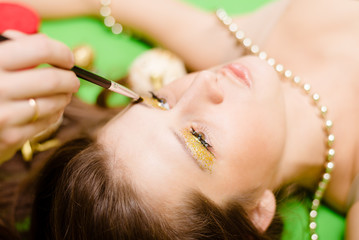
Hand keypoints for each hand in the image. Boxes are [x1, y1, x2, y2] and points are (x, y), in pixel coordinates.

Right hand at [0, 30, 79, 163]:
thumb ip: (13, 46)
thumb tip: (48, 43)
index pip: (41, 48)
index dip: (61, 52)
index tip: (67, 58)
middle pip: (53, 79)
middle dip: (70, 78)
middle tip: (73, 80)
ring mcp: (4, 115)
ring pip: (55, 102)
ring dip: (65, 96)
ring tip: (63, 93)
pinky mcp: (11, 137)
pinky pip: (48, 121)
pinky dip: (56, 112)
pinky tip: (51, 108)